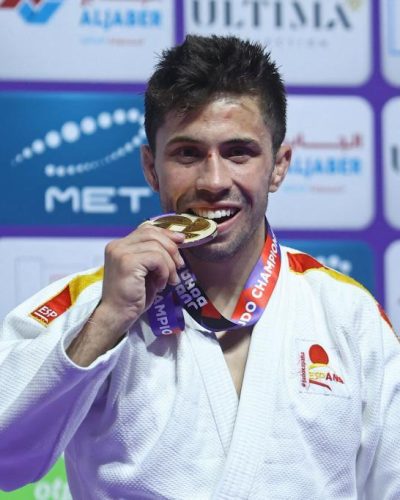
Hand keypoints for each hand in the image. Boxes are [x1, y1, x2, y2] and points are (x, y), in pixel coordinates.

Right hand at [95, 224, 184, 338]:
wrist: (117, 315)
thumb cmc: (133, 297)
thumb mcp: (145, 271)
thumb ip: (153, 255)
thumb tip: (176, 241)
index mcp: (119, 245)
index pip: (146, 229)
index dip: (165, 232)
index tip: (181, 240)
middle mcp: (117, 245)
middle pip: (152, 233)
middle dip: (171, 248)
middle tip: (180, 265)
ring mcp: (121, 252)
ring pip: (157, 246)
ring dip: (170, 265)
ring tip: (170, 280)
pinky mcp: (127, 262)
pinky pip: (156, 258)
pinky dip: (164, 272)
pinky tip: (161, 284)